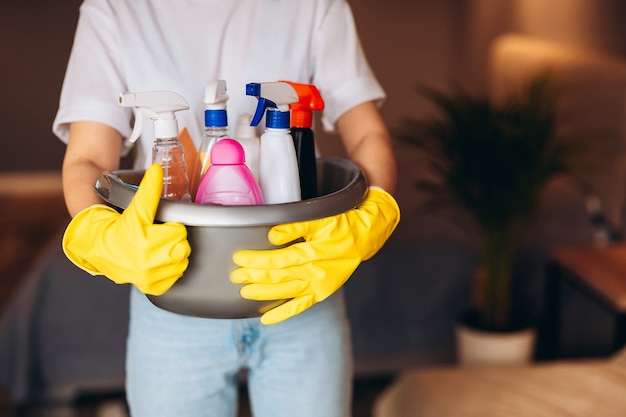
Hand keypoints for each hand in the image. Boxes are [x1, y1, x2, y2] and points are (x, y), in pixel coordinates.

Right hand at [62, 164, 190, 294]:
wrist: (100, 250)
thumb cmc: (119, 227)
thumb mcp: (134, 208)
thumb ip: (149, 189)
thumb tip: (157, 169)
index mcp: (144, 240)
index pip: (178, 230)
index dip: (173, 225)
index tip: (166, 225)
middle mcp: (146, 260)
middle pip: (182, 244)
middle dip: (175, 238)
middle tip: (161, 235)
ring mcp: (150, 275)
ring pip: (182, 259)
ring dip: (176, 252)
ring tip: (160, 247)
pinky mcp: (152, 286)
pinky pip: (176, 275)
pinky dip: (172, 268)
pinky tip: (160, 261)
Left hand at [230, 187, 399, 324]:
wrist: (365, 237)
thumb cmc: (341, 224)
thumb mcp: (320, 218)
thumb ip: (295, 226)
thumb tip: (272, 236)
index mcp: (316, 252)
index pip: (279, 259)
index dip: (257, 260)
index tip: (239, 258)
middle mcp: (317, 272)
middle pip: (279, 277)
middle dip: (254, 277)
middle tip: (234, 275)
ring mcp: (320, 285)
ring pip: (286, 292)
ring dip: (264, 293)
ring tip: (244, 292)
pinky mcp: (322, 293)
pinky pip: (301, 306)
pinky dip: (283, 313)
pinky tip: (265, 319)